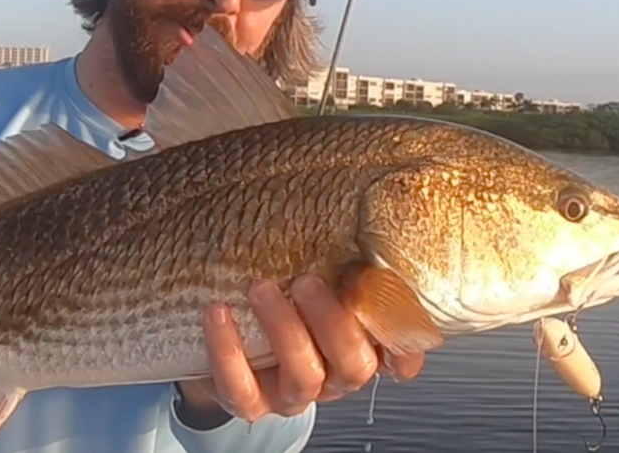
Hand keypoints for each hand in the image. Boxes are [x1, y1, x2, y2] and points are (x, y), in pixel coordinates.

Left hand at [175, 273, 424, 426]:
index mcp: (359, 345)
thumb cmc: (276, 296)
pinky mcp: (247, 403)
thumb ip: (341, 257)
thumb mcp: (313, 275)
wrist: (216, 335)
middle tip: (306, 281)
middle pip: (355, 365)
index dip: (402, 337)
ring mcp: (291, 395)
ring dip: (284, 330)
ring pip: (303, 377)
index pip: (400, 354)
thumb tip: (359, 214)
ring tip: (260, 288)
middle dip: (333, 322)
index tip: (379, 295)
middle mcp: (332, 376)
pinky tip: (218, 311)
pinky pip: (241, 387)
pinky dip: (228, 349)